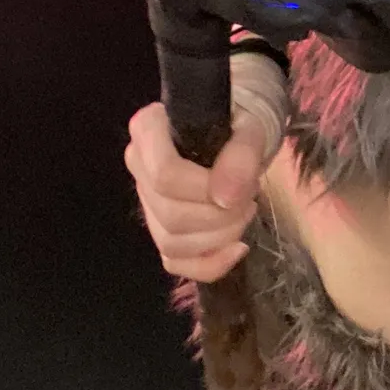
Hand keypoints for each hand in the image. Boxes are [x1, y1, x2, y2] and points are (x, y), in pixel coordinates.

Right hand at [124, 78, 280, 280]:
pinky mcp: (160, 230)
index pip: (164, 175)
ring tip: (246, 211)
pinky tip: (237, 248)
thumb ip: (240, 157)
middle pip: (170, 213)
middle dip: (220, 216)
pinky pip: (175, 263)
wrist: (236, 135)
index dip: (204, 190)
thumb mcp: (249, 129)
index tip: (240, 186)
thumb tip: (226, 199)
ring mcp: (146, 202)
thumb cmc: (237, 125)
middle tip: (250, 198)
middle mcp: (138, 166)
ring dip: (220, 237)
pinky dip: (211, 264)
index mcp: (148, 131)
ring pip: (172, 241)